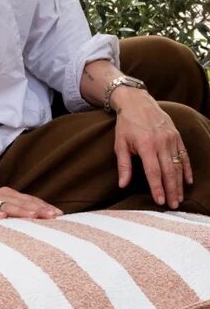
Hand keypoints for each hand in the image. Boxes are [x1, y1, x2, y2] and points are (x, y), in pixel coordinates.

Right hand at [0, 188, 62, 220]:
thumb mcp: (0, 209)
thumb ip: (17, 213)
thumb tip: (41, 221)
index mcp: (7, 195)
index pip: (30, 200)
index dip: (44, 206)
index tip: (59, 214)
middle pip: (22, 202)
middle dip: (38, 209)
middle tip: (53, 216)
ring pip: (7, 205)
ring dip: (21, 210)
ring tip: (34, 216)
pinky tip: (2, 217)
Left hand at [112, 91, 191, 207]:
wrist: (137, 102)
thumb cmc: (126, 125)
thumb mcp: (120, 144)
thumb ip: (123, 165)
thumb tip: (122, 185)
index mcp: (146, 145)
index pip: (153, 172)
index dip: (157, 187)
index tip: (159, 201)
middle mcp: (161, 142)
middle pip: (169, 171)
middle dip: (171, 190)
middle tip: (173, 206)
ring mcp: (171, 139)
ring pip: (178, 165)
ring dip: (179, 183)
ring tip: (179, 198)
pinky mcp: (177, 136)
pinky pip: (184, 155)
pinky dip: (187, 169)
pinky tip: (188, 181)